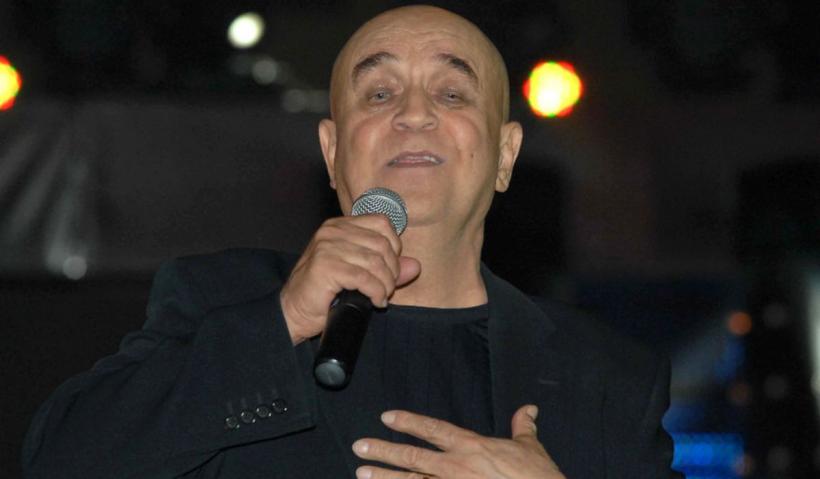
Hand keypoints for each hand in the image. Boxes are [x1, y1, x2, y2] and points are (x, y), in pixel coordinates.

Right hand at [279, 214, 420, 343]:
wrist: (293, 312)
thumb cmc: (325, 293)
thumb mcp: (360, 275)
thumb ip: (386, 268)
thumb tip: (416, 266)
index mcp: (340, 225)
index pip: (382, 223)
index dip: (394, 246)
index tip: (390, 269)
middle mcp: (332, 231)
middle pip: (382, 243)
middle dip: (392, 270)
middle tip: (387, 289)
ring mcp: (327, 247)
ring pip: (376, 262)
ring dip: (385, 284)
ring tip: (381, 296)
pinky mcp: (325, 266)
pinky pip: (365, 277)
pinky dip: (376, 292)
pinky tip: (375, 301)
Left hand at [351, 405, 564, 478]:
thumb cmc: (537, 476)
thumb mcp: (531, 448)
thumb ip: (523, 427)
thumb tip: (528, 410)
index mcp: (472, 447)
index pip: (434, 429)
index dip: (409, 422)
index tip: (388, 417)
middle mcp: (457, 467)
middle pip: (413, 457)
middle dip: (384, 452)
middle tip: (360, 447)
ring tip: (362, 474)